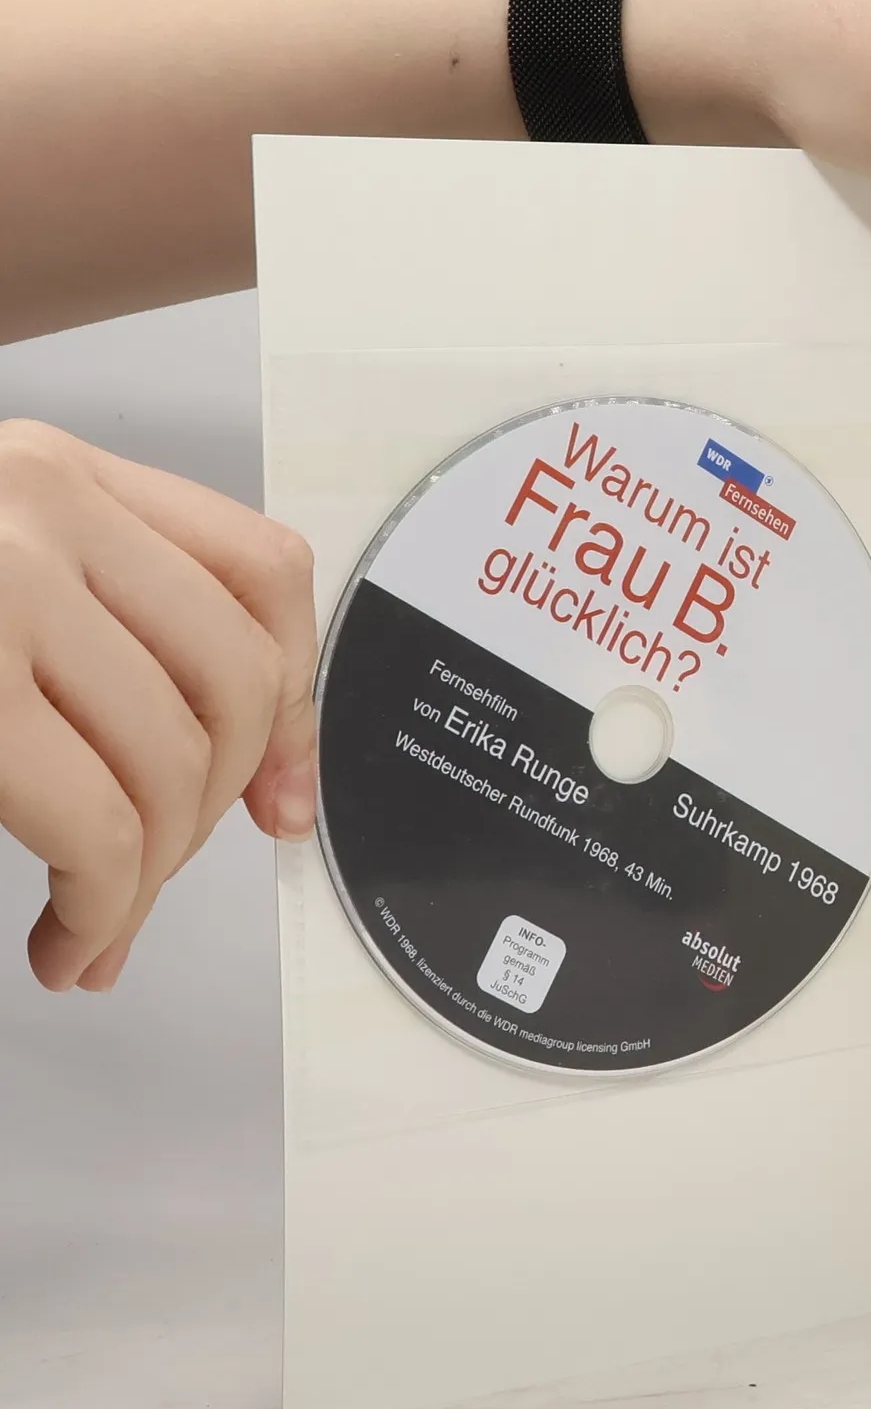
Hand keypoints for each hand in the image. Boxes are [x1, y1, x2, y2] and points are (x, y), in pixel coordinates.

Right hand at [0, 422, 316, 991]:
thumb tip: (264, 781)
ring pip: (173, 764)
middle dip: (210, 814)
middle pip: (236, 683)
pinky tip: (65, 936)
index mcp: (55, 472)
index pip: (261, 572)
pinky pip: (95, 821)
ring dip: (149, 879)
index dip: (296, 700)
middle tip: (142, 881)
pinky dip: (103, 903)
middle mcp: (37, 506)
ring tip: (93, 924)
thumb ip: (104, 629)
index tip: (283, 798)